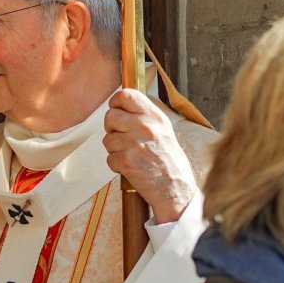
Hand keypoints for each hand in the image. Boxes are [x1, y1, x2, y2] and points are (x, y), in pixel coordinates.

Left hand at [103, 88, 196, 223]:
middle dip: (112, 128)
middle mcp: (144, 127)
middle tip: (123, 138)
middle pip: (110, 116)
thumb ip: (144, 115)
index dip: (116, 102)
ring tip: (132, 155)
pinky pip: (109, 157)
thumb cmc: (169, 159)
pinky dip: (117, 164)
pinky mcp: (126, 161)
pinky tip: (131, 166)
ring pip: (107, 138)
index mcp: (154, 116)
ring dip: (115, 148)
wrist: (176, 187)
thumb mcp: (163, 129)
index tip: (117, 110)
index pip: (125, 95)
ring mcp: (134, 144)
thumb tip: (121, 104)